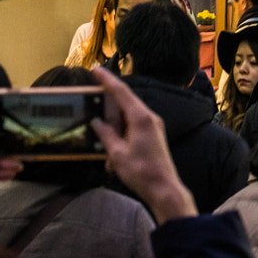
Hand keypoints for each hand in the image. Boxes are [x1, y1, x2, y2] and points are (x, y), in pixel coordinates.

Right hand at [90, 66, 195, 222]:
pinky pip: (133, 130)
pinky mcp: (153, 136)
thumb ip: (106, 135)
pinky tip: (114, 158)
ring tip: (107, 154)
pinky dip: (121, 139)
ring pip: (127, 120)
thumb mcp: (117, 154)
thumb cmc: (141, 172)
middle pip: (124, 104)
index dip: (107, 80)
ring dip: (114, 132)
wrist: (164, 188)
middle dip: (108, 111)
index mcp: (141, 117)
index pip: (121, 92)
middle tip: (94, 112)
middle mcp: (149, 117)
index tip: (95, 68)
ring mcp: (153, 126)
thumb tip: (97, 123)